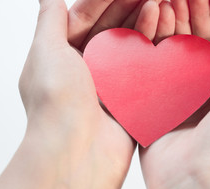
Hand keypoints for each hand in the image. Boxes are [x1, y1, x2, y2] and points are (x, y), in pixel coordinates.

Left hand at [0, 0, 160, 188]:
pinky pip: (144, 68)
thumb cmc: (55, 102)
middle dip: (127, 7)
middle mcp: (86, 71)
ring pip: (129, 47)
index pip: (83, 19)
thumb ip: (50, 21)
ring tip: (160, 3)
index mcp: (62, 58)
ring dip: (143, 23)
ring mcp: (109, 85)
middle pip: (109, 30)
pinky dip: (152, 48)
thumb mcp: (45, 52)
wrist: (76, 152)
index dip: (102, 0)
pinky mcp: (130, 99)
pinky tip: (164, 28)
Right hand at [138, 0, 209, 188]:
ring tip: (164, 1)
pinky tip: (148, 25)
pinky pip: (151, 71)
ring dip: (170, 24)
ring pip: (174, 51)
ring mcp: (180, 97)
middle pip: (199, 41)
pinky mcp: (154, 107)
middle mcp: (209, 89)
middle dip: (192, 13)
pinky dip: (150, 47)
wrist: (204, 179)